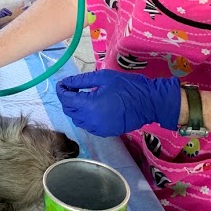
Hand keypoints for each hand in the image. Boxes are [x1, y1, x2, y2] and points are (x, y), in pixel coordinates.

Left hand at [56, 69, 180, 136]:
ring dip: (75, 108)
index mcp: (90, 106)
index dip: (61, 90)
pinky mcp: (105, 132)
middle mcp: (91, 120)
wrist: (149, 102)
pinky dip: (84, 116)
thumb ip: (81, 81)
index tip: (61, 83)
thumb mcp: (102, 78)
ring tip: (80, 96)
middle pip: (69, 111)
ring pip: (77, 120)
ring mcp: (98, 129)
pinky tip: (90, 106)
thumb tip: (66, 82)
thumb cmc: (127, 86)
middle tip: (71, 87)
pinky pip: (87, 125)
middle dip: (66, 99)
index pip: (66, 99)